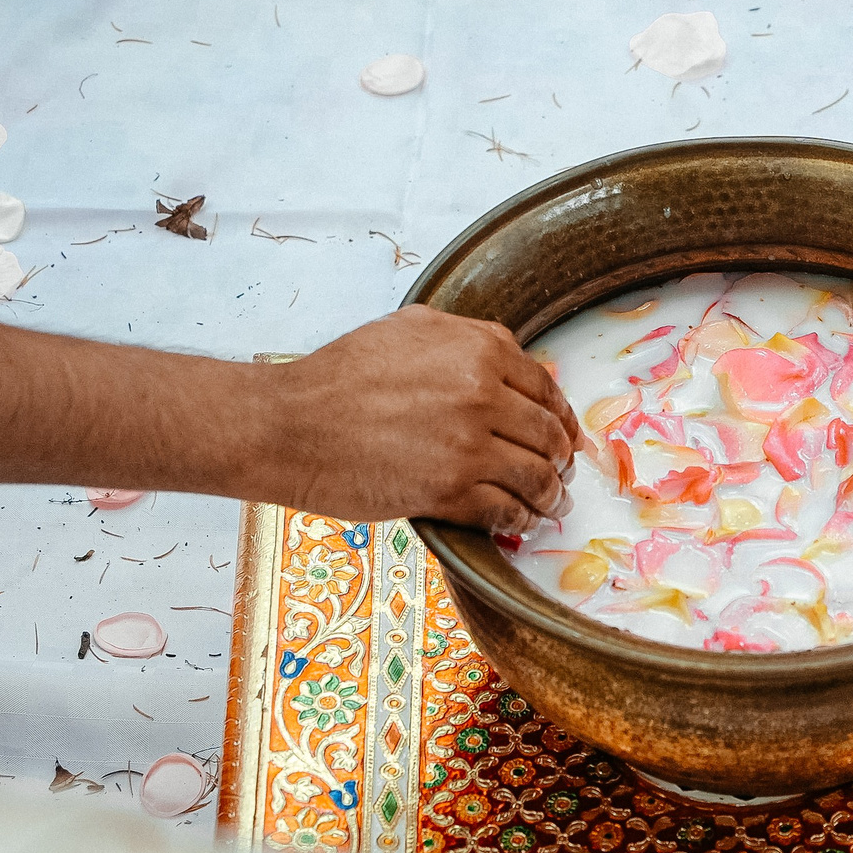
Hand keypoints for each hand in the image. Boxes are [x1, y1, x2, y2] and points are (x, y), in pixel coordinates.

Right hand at [254, 306, 591, 534]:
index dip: (561, 418)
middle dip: (560, 460)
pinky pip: (507, 511)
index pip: (546, 389)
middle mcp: (482, 392)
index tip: (564, 436)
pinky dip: (520, 521)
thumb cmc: (337, 380)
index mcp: (479, 349)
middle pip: (549, 436)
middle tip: (561, 474)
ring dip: (549, 496)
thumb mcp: (408, 329)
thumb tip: (506, 357)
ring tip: (549, 505)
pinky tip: (519, 524)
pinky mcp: (450, 490)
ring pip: (536, 477)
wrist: (289, 425)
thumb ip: (465, 339)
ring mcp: (469, 444)